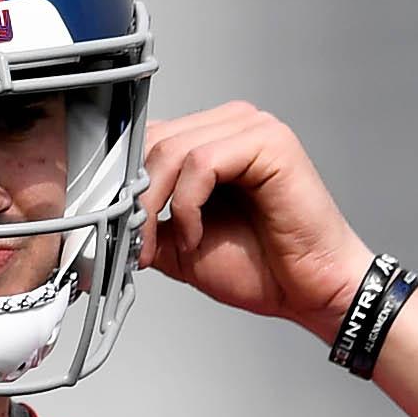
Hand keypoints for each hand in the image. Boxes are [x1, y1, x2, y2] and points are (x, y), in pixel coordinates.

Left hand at [139, 103, 370, 339]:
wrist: (310, 291)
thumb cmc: (263, 268)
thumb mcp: (182, 247)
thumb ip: (149, 223)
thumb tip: (108, 221)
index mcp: (213, 140)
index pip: (150, 139)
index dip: (126, 184)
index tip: (118, 231)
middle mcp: (232, 125)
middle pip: (155, 141)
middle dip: (137, 200)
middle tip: (140, 246)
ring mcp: (252, 128)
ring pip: (173, 150)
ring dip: (158, 207)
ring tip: (176, 246)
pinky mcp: (268, 142)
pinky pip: (201, 162)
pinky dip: (188, 206)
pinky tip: (198, 236)